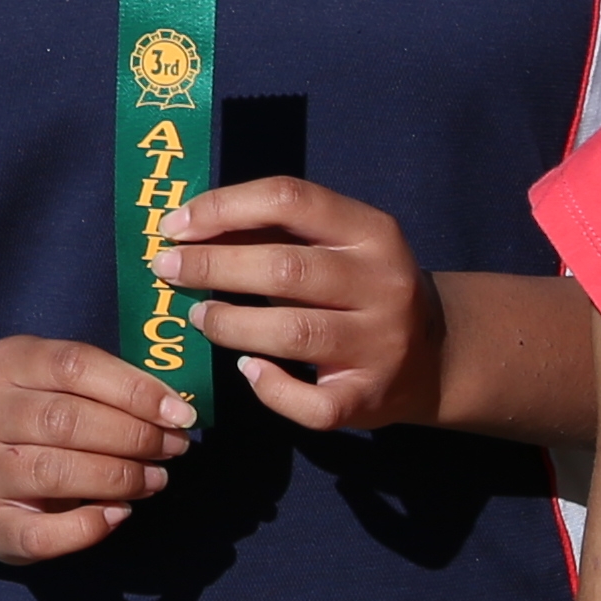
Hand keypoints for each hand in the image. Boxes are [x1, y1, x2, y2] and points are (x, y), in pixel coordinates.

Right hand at [0, 337, 196, 564]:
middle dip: (134, 436)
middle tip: (173, 448)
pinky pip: (44, 533)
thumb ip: (104, 385)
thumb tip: (172, 408)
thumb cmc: (35, 420)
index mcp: (5, 364)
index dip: (134, 389)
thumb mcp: (56, 383)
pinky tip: (119, 513)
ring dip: (120, 477)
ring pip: (55, 472)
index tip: (179, 412)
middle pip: (65, 419)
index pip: (73, 365)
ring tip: (156, 479)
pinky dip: (89, 526)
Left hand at [153, 177, 439, 431]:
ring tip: (198, 317)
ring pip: (292, 333)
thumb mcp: (334, 247)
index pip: (290, 198)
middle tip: (166, 270)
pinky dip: (269, 387)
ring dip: (229, 324)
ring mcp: (381, 345)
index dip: (223, 207)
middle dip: (212, 266)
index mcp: (372, 231)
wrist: (434, 357)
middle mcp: (383, 284)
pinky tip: (247, 369)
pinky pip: (308, 402)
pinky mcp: (369, 398)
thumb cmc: (359, 289)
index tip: (174, 226)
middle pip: (285, 268)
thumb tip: (186, 227)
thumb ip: (271, 233)